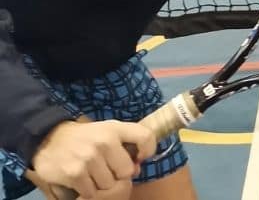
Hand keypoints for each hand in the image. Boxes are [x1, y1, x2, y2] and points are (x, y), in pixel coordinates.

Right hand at [29, 120, 154, 197]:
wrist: (47, 138)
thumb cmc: (84, 137)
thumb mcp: (106, 131)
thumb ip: (125, 145)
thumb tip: (136, 168)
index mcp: (115, 129)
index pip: (146, 137)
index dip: (148, 150)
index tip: (140, 158)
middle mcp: (104, 142)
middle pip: (126, 171)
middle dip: (117, 174)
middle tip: (106, 169)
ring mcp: (89, 158)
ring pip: (109, 185)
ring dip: (100, 184)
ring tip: (91, 173)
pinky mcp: (75, 173)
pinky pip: (91, 193)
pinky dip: (87, 190)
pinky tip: (80, 180)